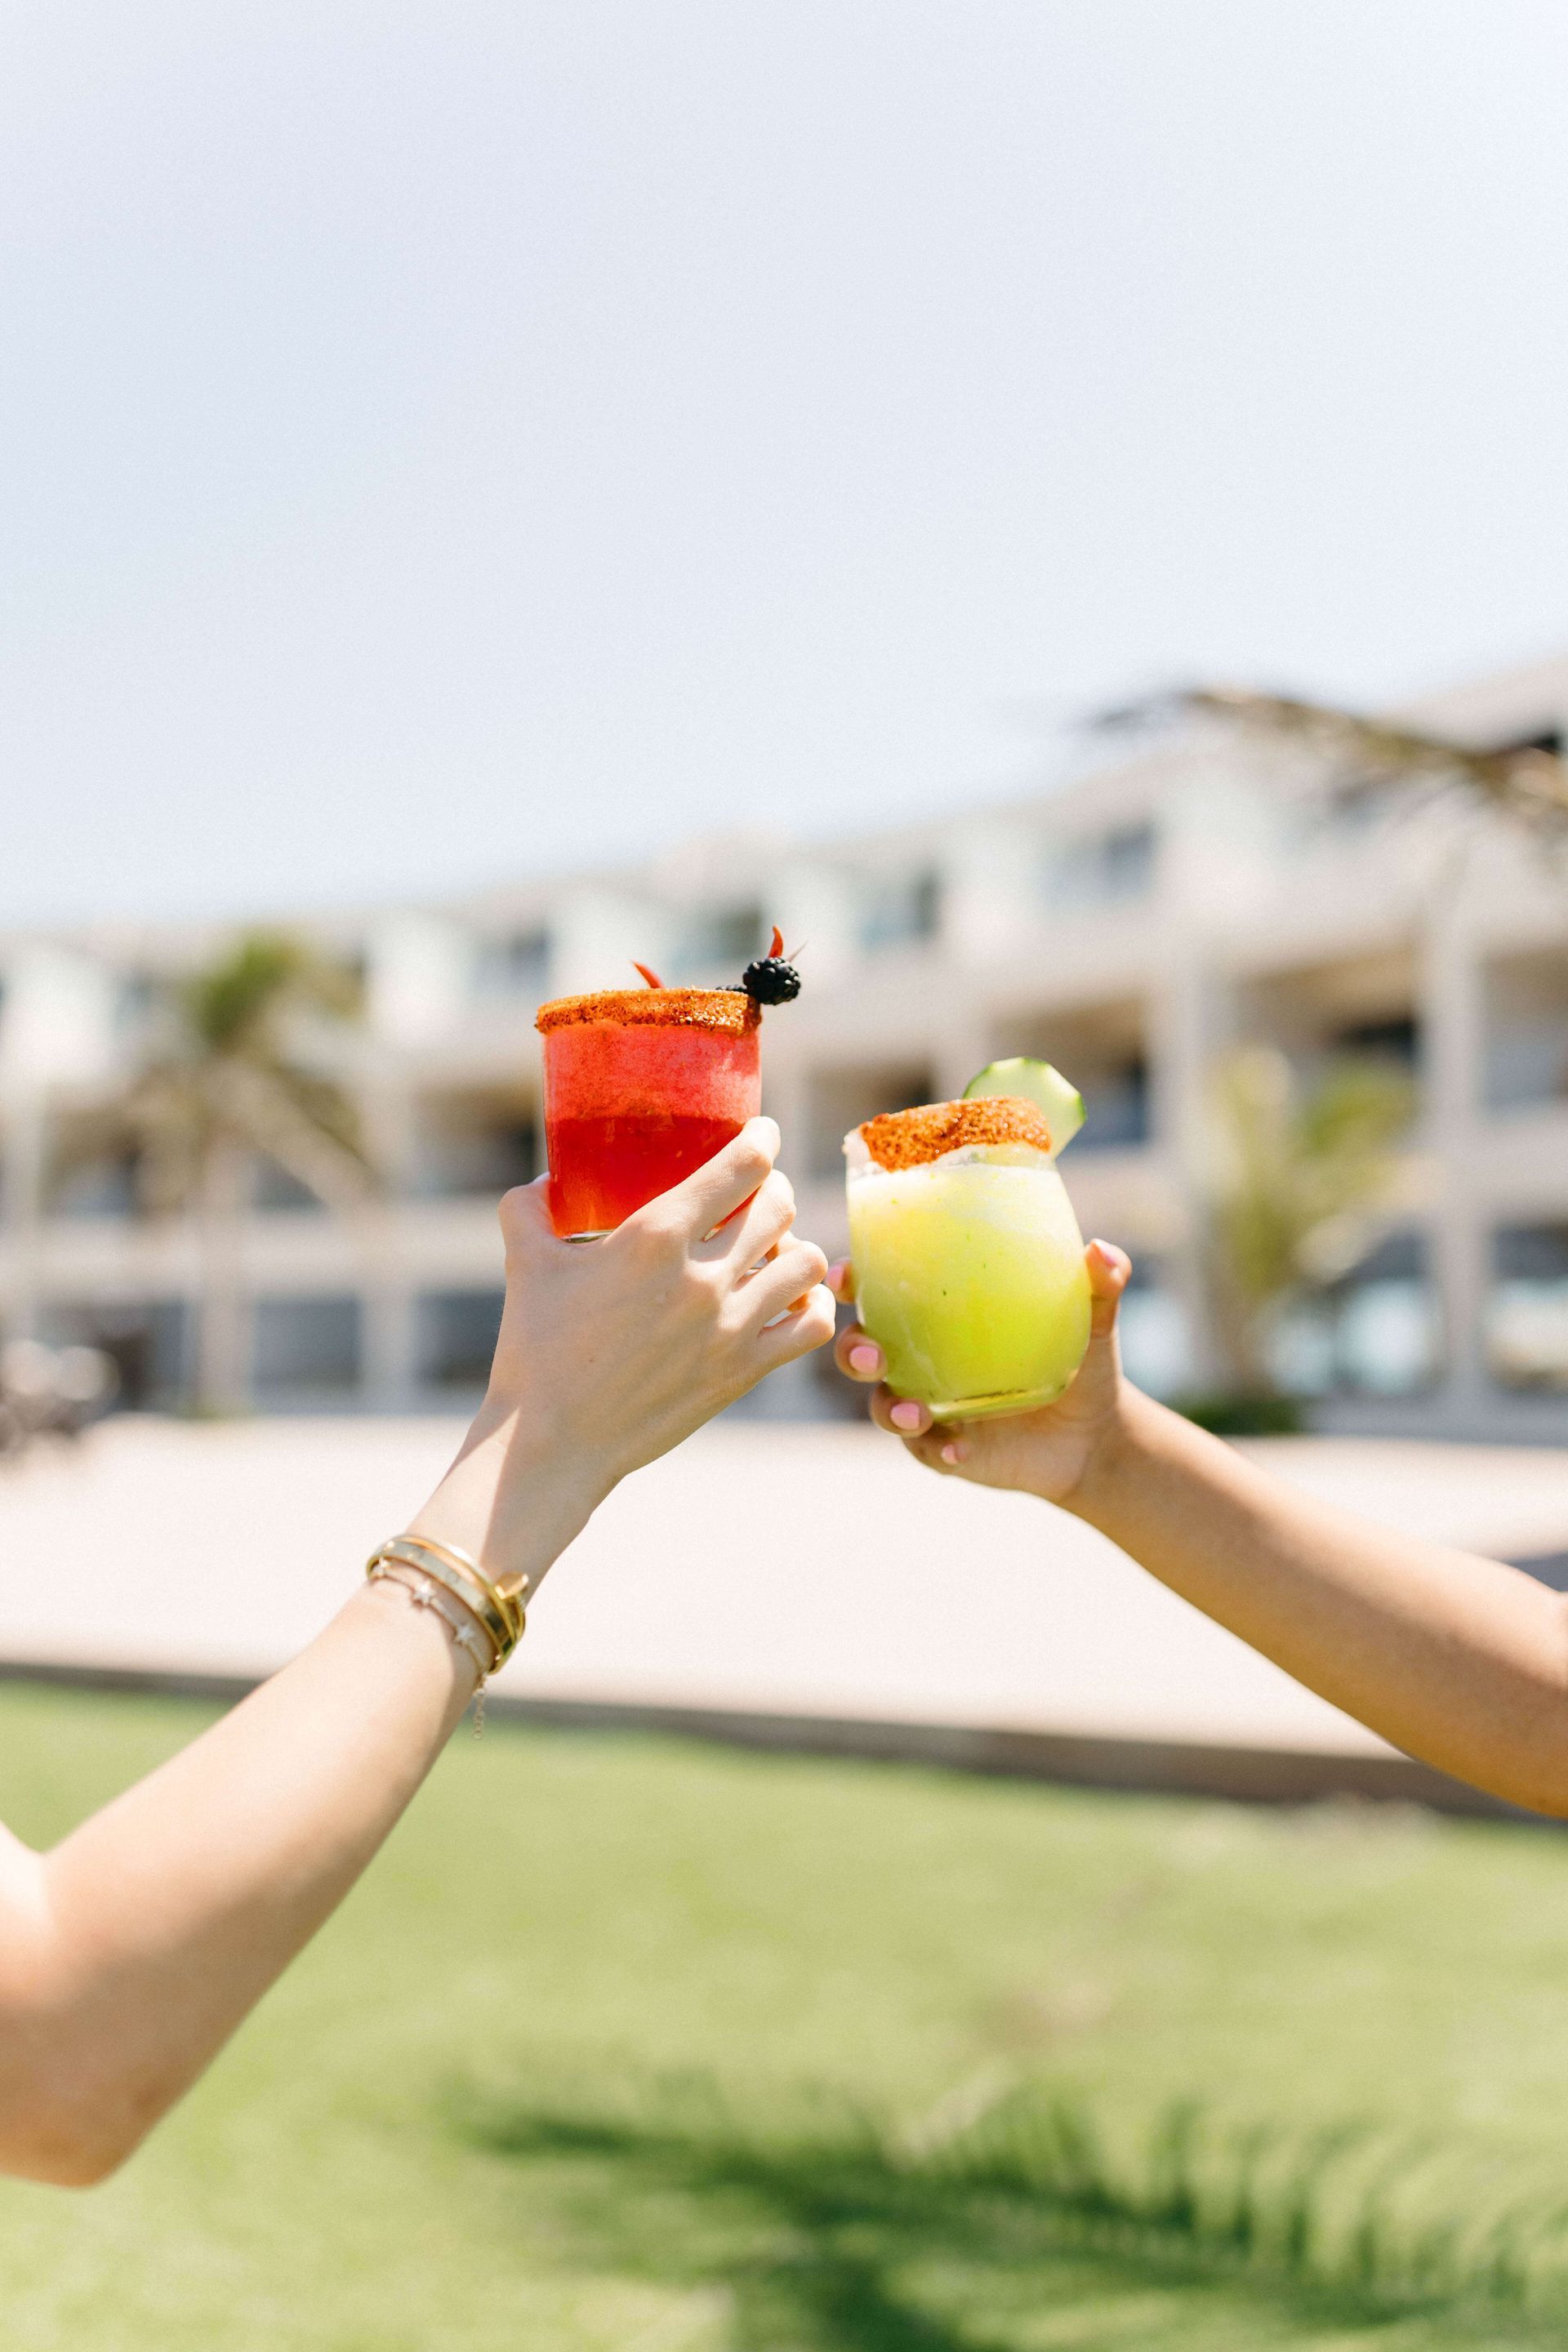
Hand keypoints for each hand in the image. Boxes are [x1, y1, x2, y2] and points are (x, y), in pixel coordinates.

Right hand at [416, 1118, 834, 1584]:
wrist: (552, 1442)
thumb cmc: (535, 1351)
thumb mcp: (524, 1264)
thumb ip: (529, 1209)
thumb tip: (543, 1181)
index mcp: (654, 1236)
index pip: (743, 1165)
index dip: (762, 1139)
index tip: (761, 1134)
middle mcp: (703, 1276)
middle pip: (780, 1206)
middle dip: (773, 1190)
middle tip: (758, 1194)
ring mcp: (730, 1327)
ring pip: (806, 1262)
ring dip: (794, 1246)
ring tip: (774, 1249)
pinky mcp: (742, 1372)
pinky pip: (811, 1325)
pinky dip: (809, 1305)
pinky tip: (787, 1301)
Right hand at [829, 1238, 1133, 1509]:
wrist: (1095, 1437)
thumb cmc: (1082, 1364)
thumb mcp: (1092, 1322)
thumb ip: (1098, 1286)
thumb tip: (1103, 1253)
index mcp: (938, 1318)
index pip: (880, 1292)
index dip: (851, 1281)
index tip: (848, 1274)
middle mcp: (922, 1361)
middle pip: (860, 1351)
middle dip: (853, 1351)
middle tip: (873, 1355)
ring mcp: (930, 1408)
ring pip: (884, 1406)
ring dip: (889, 1409)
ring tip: (915, 1415)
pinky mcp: (946, 1451)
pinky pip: (928, 1452)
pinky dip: (939, 1450)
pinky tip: (960, 1452)